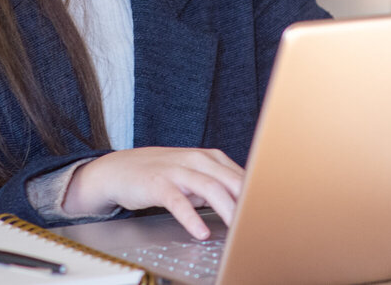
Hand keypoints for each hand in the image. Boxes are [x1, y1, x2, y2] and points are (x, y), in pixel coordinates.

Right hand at [61, 147, 244, 239]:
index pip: (241, 176)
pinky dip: (191, 217)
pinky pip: (178, 201)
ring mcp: (176, 170)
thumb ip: (217, 186)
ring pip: (210, 188)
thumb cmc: (160, 174)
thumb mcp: (193, 176)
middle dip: (248, 202)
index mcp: (209, 158)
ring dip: (227, 209)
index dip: (257, 194)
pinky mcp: (157, 184)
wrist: (118, 170)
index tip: (272, 212)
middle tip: (261, 222)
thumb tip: (245, 205)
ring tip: (238, 229)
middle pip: (231, 180)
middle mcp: (196, 160)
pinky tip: (200, 231)